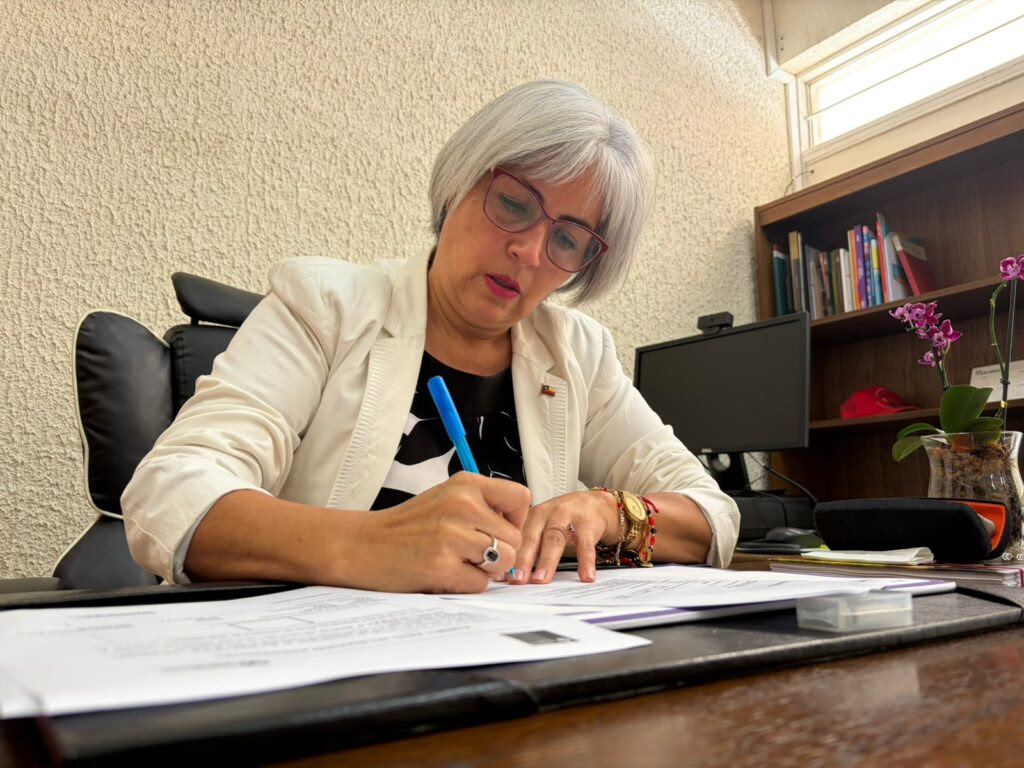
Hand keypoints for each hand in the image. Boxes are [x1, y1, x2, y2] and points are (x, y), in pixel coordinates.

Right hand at [365, 472, 529, 592]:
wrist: (362, 545)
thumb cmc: (407, 526)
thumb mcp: (446, 498)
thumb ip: (482, 507)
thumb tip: (520, 530)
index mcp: (465, 484)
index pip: (521, 498)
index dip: (516, 520)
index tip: (497, 529)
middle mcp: (461, 505)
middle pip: (515, 538)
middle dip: (499, 552)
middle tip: (469, 553)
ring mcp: (452, 536)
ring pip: (503, 561)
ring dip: (485, 569)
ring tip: (458, 562)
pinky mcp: (442, 567)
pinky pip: (480, 583)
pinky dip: (466, 584)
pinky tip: (444, 573)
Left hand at [508, 490, 618, 584]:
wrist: (595, 504)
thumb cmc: (564, 519)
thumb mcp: (543, 527)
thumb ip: (528, 548)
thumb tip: (506, 576)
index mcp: (531, 516)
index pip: (516, 538)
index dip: (508, 557)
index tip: (501, 577)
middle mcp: (546, 514)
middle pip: (531, 537)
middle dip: (522, 560)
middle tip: (516, 580)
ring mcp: (567, 516)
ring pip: (554, 539)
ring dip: (546, 561)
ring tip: (541, 580)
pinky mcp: (587, 522)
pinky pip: (585, 543)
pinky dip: (586, 561)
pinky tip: (586, 576)